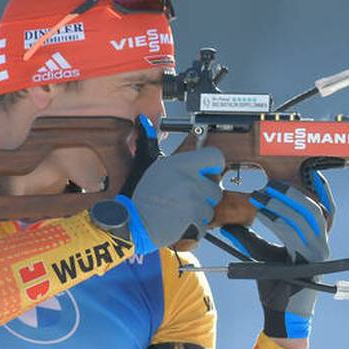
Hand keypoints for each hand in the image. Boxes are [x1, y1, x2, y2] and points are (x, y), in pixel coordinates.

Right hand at [91, 118, 224, 253]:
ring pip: (211, 208)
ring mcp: (194, 201)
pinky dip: (196, 227)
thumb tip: (143, 121)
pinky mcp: (195, 220)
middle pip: (215, 187)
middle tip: (185, 197)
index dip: (213, 166)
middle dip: (204, 195)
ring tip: (179, 211)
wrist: (132, 225)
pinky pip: (205, 224)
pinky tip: (179, 223)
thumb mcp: (145, 166)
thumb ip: (149, 143)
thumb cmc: (138, 197)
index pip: (215, 157)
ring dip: (199, 212)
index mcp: (180, 164)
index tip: (207, 171)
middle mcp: (190, 180)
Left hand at [252, 174, 334, 338]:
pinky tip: (265, 215)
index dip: (322, 190)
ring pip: (306, 217)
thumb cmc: (275, 286)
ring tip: (262, 196)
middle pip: (313, 208)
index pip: (326, 209)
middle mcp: (321, 244)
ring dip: (283, 203)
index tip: (309, 172)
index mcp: (316, 240)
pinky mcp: (310, 261)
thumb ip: (250, 238)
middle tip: (268, 184)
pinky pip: (296, 234)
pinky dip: (280, 221)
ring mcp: (318, 252)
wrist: (282, 315)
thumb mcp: (262, 256)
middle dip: (291, 193)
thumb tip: (229, 224)